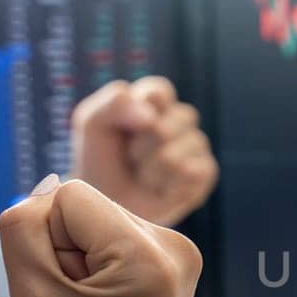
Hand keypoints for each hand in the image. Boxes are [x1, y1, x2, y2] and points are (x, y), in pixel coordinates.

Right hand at [0, 174, 200, 296]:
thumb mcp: (31, 296)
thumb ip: (23, 227)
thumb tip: (47, 190)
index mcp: (149, 253)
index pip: (67, 196)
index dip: (46, 242)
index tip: (63, 295)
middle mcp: (177, 246)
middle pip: (87, 207)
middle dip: (67, 251)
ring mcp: (183, 257)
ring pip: (100, 224)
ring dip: (82, 262)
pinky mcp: (178, 268)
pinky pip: (119, 243)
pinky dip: (101, 270)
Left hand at [72, 77, 218, 226]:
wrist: (107, 205)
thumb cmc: (100, 160)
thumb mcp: (91, 123)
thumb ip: (114, 104)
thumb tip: (151, 117)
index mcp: (154, 100)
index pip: (159, 92)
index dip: (142, 111)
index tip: (124, 125)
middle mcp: (180, 118)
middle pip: (172, 123)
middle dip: (142, 146)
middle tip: (130, 157)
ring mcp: (196, 144)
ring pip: (177, 153)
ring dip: (150, 170)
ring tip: (142, 176)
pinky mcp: (206, 172)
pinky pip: (191, 173)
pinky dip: (167, 185)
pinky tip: (159, 189)